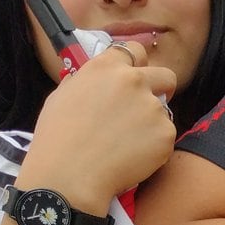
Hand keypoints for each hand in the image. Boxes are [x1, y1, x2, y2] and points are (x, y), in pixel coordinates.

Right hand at [19, 40, 178, 211]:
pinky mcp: (166, 132)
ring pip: (163, 111)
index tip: (134, 78)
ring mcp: (152, 106)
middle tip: (146, 108)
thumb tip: (98, 80)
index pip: (135, 51)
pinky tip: (132, 157)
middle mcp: (133, 81)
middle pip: (165, 75)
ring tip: (126, 143)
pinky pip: (165, 136)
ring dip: (151, 123)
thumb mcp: (63, 95)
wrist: (70, 173)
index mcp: (106, 68)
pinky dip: (154, 146)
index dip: (136, 65)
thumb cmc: (58, 137)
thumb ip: (88, 81)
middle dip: (160, 88)